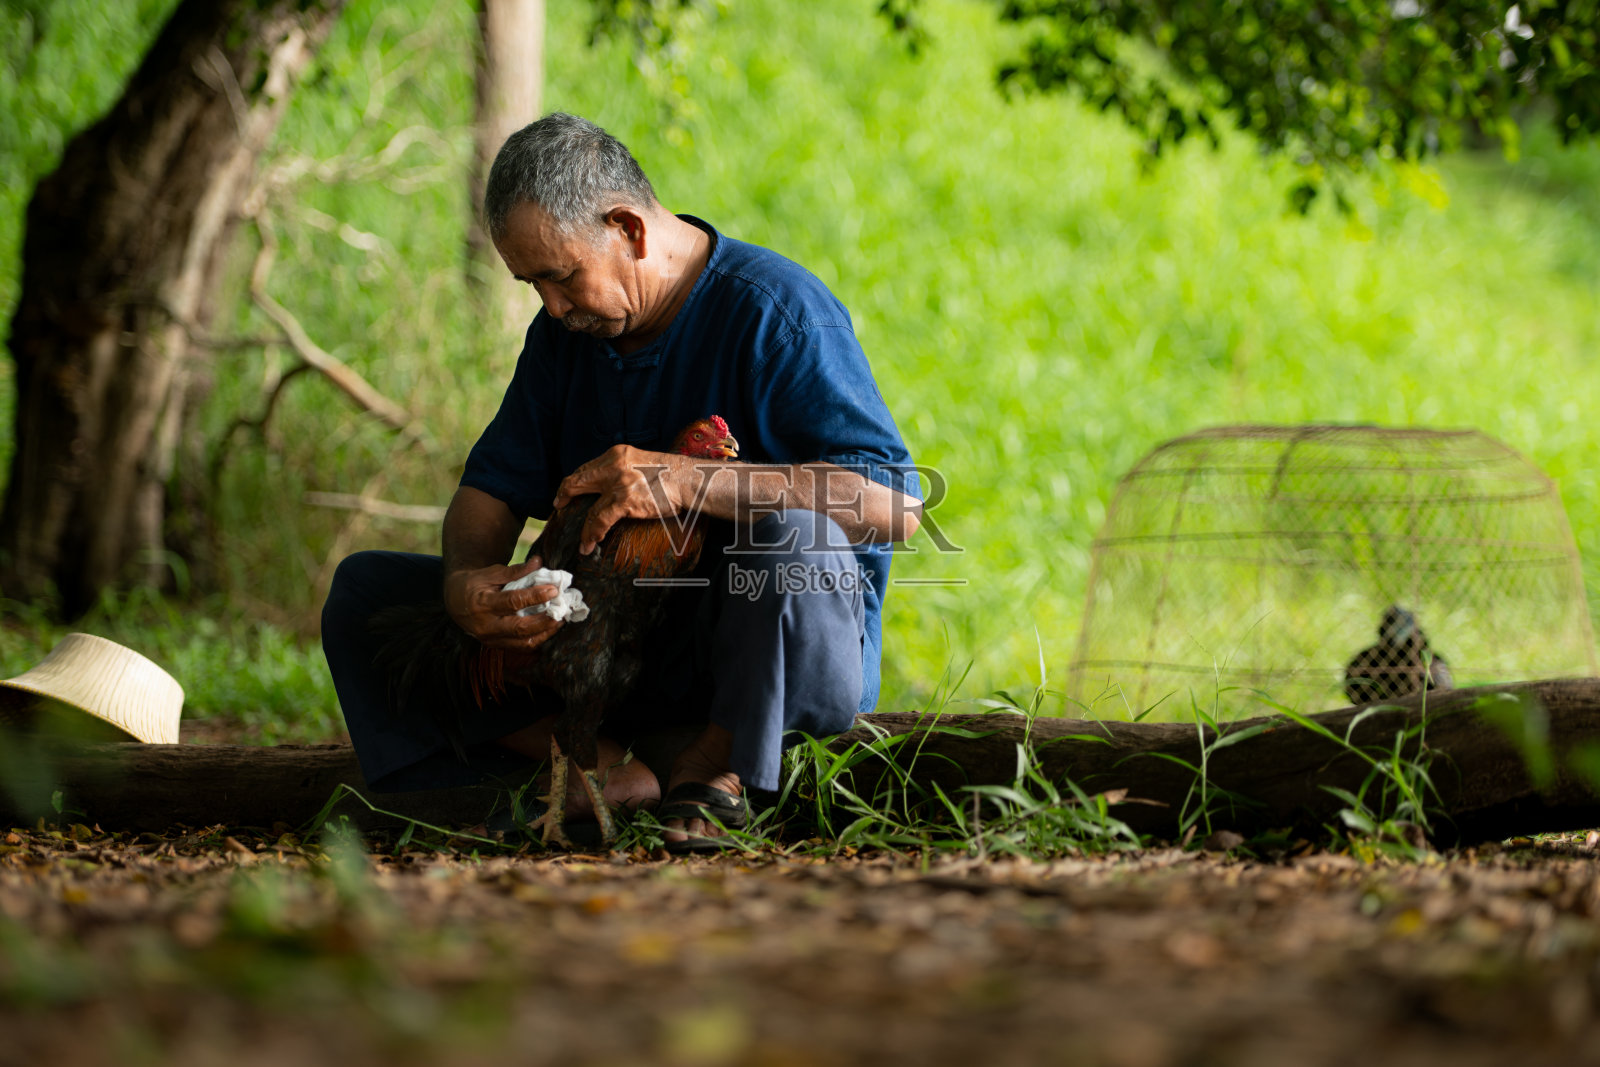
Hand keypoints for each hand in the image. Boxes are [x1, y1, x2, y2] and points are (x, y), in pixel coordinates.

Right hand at [443, 555, 563, 650]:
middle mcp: (486, 625)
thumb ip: (515, 571)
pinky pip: (520, 647)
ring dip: (545, 632)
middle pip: (520, 627)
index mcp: (482, 604)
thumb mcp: (491, 573)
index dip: (535, 596)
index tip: (554, 589)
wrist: (455, 600)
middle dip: (544, 620)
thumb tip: (539, 562)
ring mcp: (490, 639)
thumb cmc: (475, 583)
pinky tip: (549, 629)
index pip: (513, 602)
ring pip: (523, 642)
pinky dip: (538, 639)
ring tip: (560, 620)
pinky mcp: (495, 646)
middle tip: (562, 609)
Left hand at [553, 446, 695, 554]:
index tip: (567, 492)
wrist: (687, 479)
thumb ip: (624, 470)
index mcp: (616, 454)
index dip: (574, 481)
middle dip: (564, 495)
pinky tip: (591, 543)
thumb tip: (610, 488)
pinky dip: (593, 534)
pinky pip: (601, 521)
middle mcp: (613, 465)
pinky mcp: (625, 500)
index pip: (587, 468)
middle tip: (559, 507)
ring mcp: (618, 483)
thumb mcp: (641, 463)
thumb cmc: (670, 475)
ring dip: (583, 528)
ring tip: (581, 542)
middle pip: (578, 481)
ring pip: (589, 508)